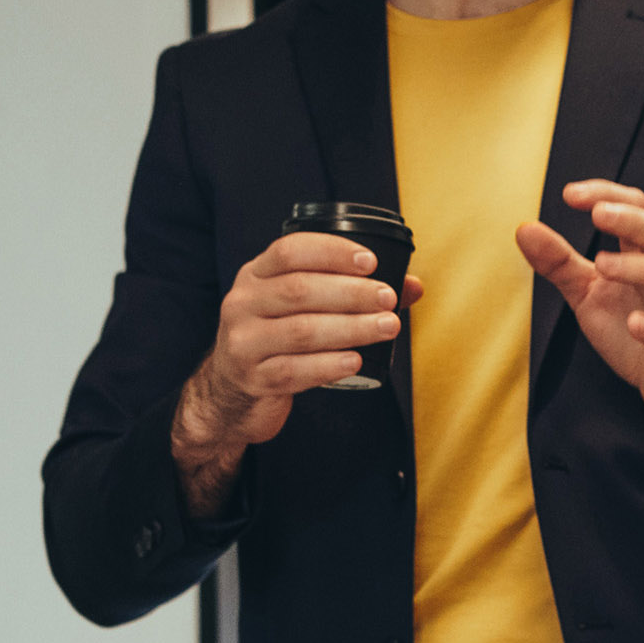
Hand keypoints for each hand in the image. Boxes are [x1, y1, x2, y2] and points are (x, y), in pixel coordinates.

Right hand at [170, 233, 413, 513]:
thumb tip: (412, 285)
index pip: (289, 251)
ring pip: (300, 331)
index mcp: (255, 275)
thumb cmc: (278, 338)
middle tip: (388, 299)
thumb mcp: (300, 307)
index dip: (332, 252)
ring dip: (350, 327)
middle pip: (299, 290)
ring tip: (386, 327)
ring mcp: (243, 342)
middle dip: (351, 293)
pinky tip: (356, 361)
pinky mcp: (252, 379)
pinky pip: (293, 371)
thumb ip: (350, 291)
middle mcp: (242, 303)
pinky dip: (328, 365)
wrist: (231, 391)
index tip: (371, 261)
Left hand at [516, 179, 643, 439]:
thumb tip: (524, 229)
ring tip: (603, 265)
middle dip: (631, 220)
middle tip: (597, 213)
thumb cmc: (631, 329)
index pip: (639, 210)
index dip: (608, 195)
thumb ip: (559, 263)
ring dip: (641, 267)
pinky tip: (635, 324)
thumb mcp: (589, 294)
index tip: (571, 194)